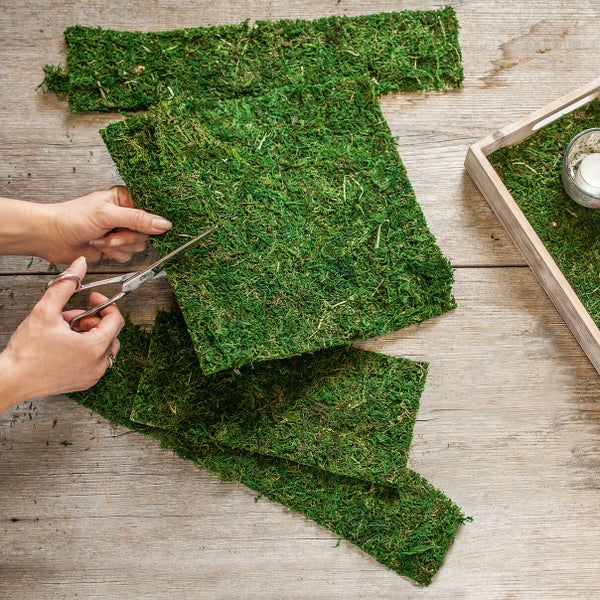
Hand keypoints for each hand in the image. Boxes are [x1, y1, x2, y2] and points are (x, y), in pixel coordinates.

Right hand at [0, 256, 123, 411]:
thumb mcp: (46, 311)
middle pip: (110, 331)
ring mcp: (93, 375)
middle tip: (69, 317)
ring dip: (89, 334)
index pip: (116, 319)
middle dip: (92, 319)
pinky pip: (97, 360)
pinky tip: (65, 345)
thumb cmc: (27, 350)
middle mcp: (99, 364)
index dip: (104, 304)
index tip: (91, 298)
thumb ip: (65, 285)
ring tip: (65, 332)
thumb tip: (80, 264)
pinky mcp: (86, 382)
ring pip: (104, 345)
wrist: (12, 379)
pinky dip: (86, 349)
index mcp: (94, 347)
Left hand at [37, 186, 171, 263]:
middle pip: (146, 232)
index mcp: (125, 199)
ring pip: (138, 246)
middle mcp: (126, 215)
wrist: (52, 237)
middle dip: (126, 237)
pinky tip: (100, 246)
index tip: (142, 226)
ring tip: (100, 238)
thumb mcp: (108, 214)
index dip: (151, 220)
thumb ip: (138, 219)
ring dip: (117, 245)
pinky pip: (128, 255)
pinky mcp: (115, 247)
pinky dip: (113, 253)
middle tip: (110, 232)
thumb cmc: (72, 218)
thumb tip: (163, 223)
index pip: (151, 210)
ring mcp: (121, 232)